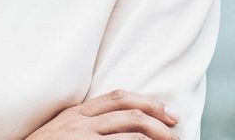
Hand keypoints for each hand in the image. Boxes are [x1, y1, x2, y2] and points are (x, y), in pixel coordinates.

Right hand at [24, 89, 179, 139]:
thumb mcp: (58, 132)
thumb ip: (81, 124)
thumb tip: (114, 124)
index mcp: (74, 114)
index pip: (117, 97)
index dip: (147, 102)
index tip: (167, 113)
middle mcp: (78, 124)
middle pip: (129, 114)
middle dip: (158, 121)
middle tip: (176, 133)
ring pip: (130, 134)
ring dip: (156, 139)